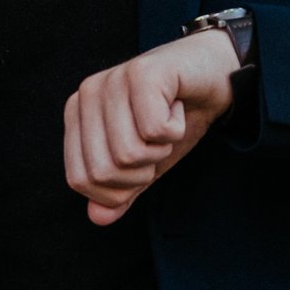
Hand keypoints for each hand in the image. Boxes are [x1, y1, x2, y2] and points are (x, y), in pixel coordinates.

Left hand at [63, 28, 241, 225]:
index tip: (142, 164)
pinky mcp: (143, 72)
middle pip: (103, 172)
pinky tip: (177, 107)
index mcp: (77, 115)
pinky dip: (176, 129)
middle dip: (142, 172)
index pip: (80, 180)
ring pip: (128, 153)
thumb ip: (120, 190)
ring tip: (167, 122)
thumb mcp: (145, 163)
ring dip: (160, 149)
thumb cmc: (173, 117)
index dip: (117, 190)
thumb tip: (97, 217)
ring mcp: (112, 80)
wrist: (213, 75)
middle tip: (158, 141)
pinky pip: (155, 130)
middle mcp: (87, 94)